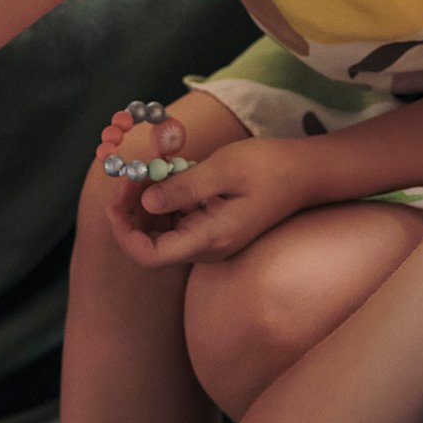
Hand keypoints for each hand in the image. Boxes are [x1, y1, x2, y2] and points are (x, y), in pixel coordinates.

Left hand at [91, 96, 254, 266]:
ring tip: (146, 171)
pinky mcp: (214, 228)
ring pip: (161, 234)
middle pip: (151, 246)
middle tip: (129, 176)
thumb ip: (183, 188)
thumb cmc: (270, 167)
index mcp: (210, 238)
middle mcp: (208, 248)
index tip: (116, 198)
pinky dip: (163, 202)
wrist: (306, 174)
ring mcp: (211, 240)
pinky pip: (177, 223)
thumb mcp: (224, 168)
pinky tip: (166, 176)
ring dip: (145, 206)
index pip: (149, 256)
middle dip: (131, 214)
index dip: (123, 232)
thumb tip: (146, 202)